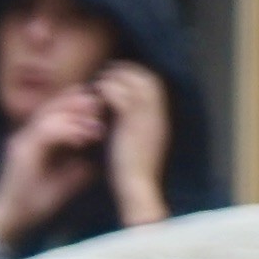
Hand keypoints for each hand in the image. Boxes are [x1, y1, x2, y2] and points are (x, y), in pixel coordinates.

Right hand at [0, 82, 108, 249]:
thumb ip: (83, 164)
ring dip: (76, 115)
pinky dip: (67, 131)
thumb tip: (105, 156)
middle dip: (80, 102)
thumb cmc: (39, 201)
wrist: (13, 220)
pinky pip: (45, 132)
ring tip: (98, 123)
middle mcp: (27, 135)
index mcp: (37, 138)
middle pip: (53, 104)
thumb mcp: (69, 179)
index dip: (81, 104)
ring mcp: (22, 141)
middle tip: (104, 108)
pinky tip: (84, 138)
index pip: (58, 109)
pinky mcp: (21, 152)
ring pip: (49, 114)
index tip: (105, 109)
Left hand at [91, 63, 170, 230]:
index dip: (137, 75)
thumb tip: (125, 117)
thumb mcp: (141, 145)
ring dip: (115, 78)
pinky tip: (95, 95)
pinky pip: (120, 96)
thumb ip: (137, 128)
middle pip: (148, 78)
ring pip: (135, 82)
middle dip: (127, 70)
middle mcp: (159, 114)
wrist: (138, 187)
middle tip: (107, 71)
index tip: (119, 75)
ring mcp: (148, 117)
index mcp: (162, 120)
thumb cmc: (134, 173)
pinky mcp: (133, 123)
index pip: (156, 85)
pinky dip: (107, 90)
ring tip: (98, 82)